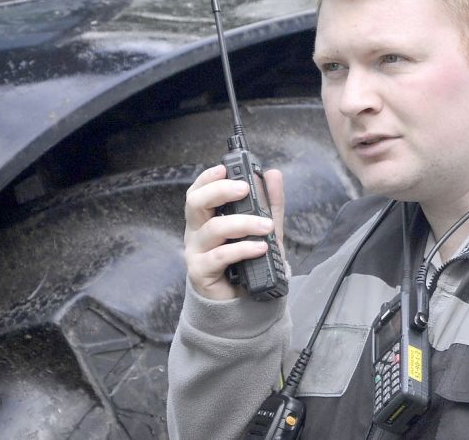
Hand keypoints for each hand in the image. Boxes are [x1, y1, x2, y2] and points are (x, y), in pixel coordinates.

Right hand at [183, 165, 285, 299]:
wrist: (244, 301)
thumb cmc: (248, 260)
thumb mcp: (265, 228)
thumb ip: (269, 203)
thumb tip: (273, 174)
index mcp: (207, 217)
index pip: (199, 191)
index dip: (208, 178)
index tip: (225, 169)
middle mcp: (196, 232)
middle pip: (195, 203)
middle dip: (219, 191)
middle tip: (244, 189)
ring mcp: (196, 252)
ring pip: (212, 229)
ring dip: (242, 223)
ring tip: (265, 226)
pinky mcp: (201, 272)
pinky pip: (219, 256)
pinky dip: (242, 249)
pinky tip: (260, 247)